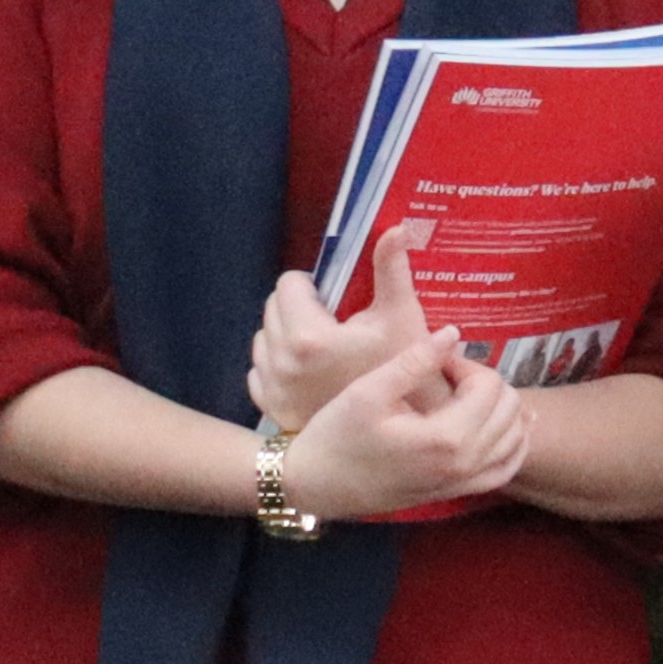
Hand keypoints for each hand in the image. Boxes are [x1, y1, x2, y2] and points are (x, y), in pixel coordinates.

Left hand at [249, 231, 437, 434]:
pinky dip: (278, 364)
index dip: (314, 286)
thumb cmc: (402, 376)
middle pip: (273, 307)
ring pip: (265, 337)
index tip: (336, 301)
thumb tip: (396, 227)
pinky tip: (309, 372)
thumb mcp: (402, 318)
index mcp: (308, 336)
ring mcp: (270, 384)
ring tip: (322, 348)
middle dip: (300, 307)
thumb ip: (391, 271)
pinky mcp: (267, 403)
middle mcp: (279, 360)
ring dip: (286, 334)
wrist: (393, 436)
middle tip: (334, 323)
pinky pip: (260, 368)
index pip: (289, 284)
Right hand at [276, 324, 529, 519]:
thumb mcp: (369, 391)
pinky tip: (496, 427)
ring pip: (517, 438)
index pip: (488, 386)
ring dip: (502, 409)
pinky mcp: (457, 492)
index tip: (437, 362)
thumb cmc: (335, 436)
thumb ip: (414, 361)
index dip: (466, 364)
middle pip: (509, 409)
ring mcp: (464, 482)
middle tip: (449, 376)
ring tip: (466, 395)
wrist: (315, 484)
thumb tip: (454, 333)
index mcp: (447, 437)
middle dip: (485, 383)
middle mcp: (465, 463)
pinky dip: (512, 445)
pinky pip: (506, 469)